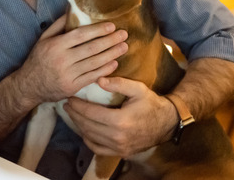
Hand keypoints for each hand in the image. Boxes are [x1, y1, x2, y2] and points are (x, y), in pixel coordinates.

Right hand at [16, 15, 128, 104]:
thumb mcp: (43, 39)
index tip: (111, 26)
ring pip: (94, 63)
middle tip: (124, 35)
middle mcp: (62, 59)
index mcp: (56, 45)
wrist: (29, 86)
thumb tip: (72, 10)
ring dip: (112, 54)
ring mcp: (68, 74)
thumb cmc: (38, 59)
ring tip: (123, 47)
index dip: (98, 30)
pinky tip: (114, 63)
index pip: (81, 35)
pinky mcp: (72, 87)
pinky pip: (92, 77)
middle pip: (91, 48)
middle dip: (110, 41)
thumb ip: (58, 25)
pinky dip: (105, 70)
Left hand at [62, 77, 177, 157]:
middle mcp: (117, 137)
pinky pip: (98, 149)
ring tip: (73, 115)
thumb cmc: (151, 103)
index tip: (70, 98)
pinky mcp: (121, 153)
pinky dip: (88, 140)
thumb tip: (99, 80)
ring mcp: (119, 147)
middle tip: (67, 105)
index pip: (90, 113)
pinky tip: (84, 130)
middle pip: (87, 126)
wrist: (167, 123)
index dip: (78, 105)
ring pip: (90, 137)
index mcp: (120, 120)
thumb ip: (118, 83)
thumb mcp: (138, 89)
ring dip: (79, 126)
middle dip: (75, 115)